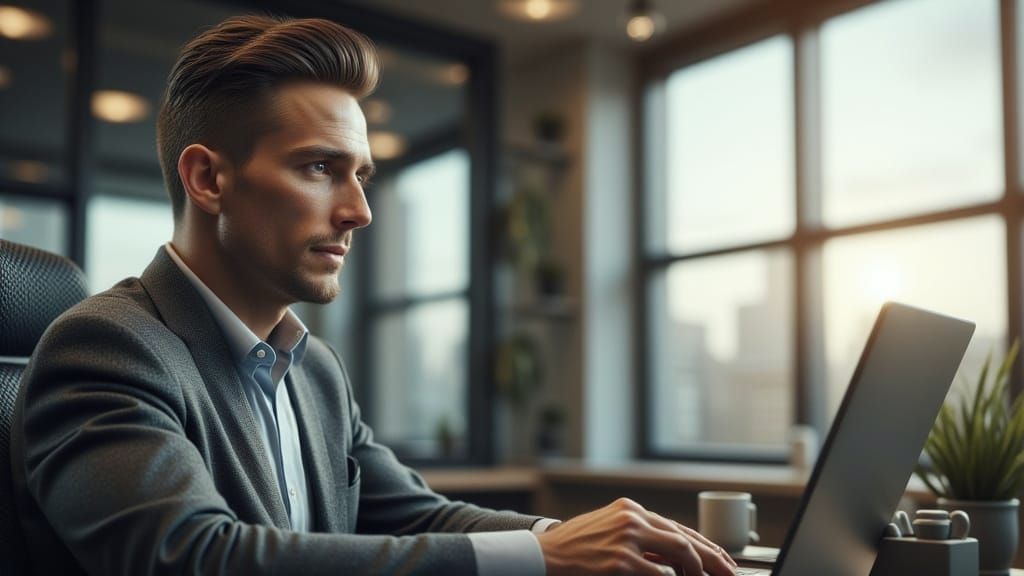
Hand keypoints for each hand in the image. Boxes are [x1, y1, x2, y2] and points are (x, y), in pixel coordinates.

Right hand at [536, 498, 736, 574]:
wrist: (545, 555)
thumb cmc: (576, 546)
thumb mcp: (608, 529)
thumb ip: (639, 535)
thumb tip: (672, 556)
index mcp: (630, 509)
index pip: (676, 526)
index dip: (703, 545)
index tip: (721, 560)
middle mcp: (632, 518)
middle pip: (685, 537)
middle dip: (712, 558)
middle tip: (730, 573)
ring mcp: (626, 539)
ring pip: (679, 552)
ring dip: (697, 570)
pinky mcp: (620, 562)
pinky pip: (659, 574)